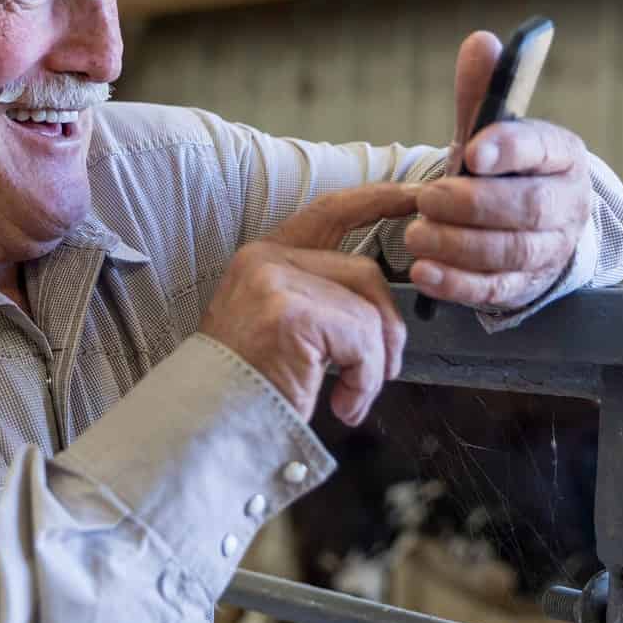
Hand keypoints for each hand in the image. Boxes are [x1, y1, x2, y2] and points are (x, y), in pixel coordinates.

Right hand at [200, 183, 422, 424]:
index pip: (330, 212)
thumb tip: (379, 311)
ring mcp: (276, 284)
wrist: (206, 428)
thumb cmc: (243, 389)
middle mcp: (266, 261)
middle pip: (365, 271)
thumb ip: (320, 301)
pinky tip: (344, 404)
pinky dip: (366, 380)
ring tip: (352, 395)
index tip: (416, 195)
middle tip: (384, 369)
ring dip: (375, 362)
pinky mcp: (291, 315)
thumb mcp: (277, 328)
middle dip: (387, 325)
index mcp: (264, 258)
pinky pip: (363, 340)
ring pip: (367, 311)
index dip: (378, 199)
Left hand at [403, 31, 594, 310]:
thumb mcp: (492, 130)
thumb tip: (480, 42)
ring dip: (461, 245)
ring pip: (513, 252)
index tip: (472, 150)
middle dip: (475, 205)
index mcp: (562, 155)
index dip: (509, 148)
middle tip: (428, 198)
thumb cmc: (505, 170)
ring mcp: (551, 249)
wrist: (532, 224)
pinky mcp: (526, 286)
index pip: (542, 148)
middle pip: (528, 208)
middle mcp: (567, 204)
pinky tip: (426, 272)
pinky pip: (497, 290)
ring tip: (417, 234)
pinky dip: (460, 284)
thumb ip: (481, 93)